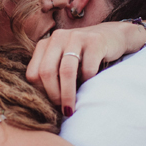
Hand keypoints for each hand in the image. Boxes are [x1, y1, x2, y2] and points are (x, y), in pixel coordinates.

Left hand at [27, 22, 145, 113]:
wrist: (112, 36)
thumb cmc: (83, 56)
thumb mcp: (62, 61)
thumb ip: (51, 75)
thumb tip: (43, 104)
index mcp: (44, 44)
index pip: (33, 73)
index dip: (41, 92)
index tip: (50, 104)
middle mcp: (57, 37)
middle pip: (47, 72)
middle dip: (53, 95)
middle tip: (62, 109)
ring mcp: (76, 37)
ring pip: (66, 71)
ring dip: (68, 94)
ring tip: (70, 109)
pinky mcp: (94, 41)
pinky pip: (88, 69)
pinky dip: (88, 82)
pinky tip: (90, 83)